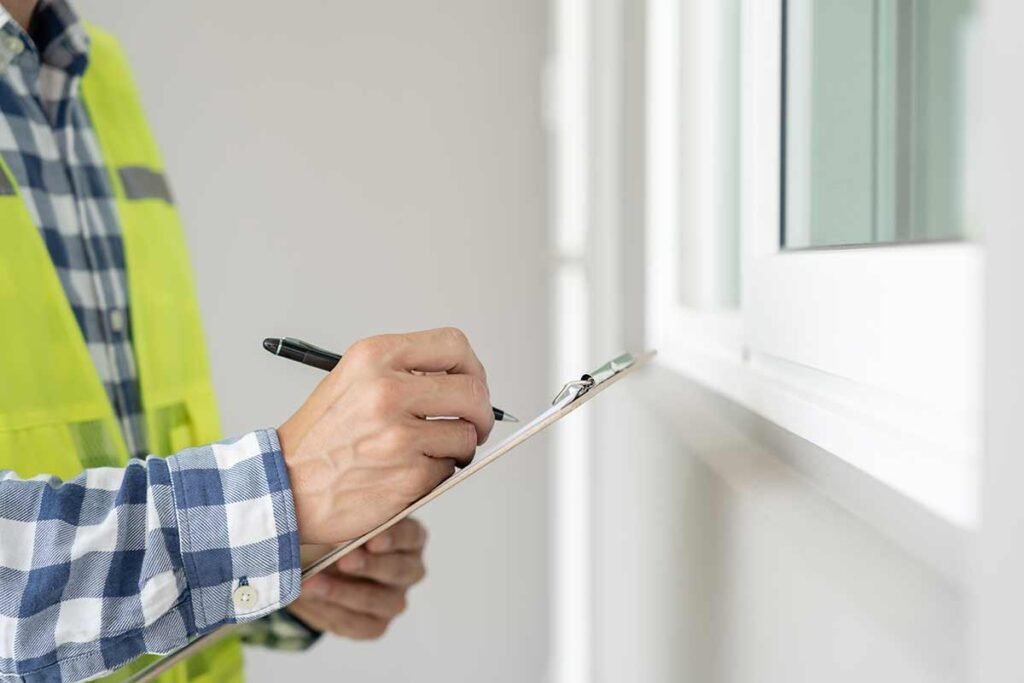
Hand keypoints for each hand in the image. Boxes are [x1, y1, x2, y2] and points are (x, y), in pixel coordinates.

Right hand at [278, 328, 493, 544]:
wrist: (283, 486)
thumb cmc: (321, 437)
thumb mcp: (353, 379)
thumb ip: (405, 371)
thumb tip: (463, 379)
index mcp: (374, 357)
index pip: (453, 345)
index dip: (472, 368)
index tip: (471, 385)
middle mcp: (386, 391)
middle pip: (472, 391)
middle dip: (480, 413)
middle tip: (472, 426)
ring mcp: (399, 436)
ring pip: (465, 435)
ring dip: (455, 448)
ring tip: (426, 452)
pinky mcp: (407, 476)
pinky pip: (448, 470)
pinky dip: (436, 474)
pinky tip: (405, 472)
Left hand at [288, 519, 428, 639]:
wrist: (319, 566)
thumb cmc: (339, 534)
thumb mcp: (344, 521)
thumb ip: (345, 521)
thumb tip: (331, 520)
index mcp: (410, 537)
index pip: (410, 535)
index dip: (393, 538)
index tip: (372, 539)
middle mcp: (409, 569)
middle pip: (398, 570)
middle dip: (369, 566)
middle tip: (344, 560)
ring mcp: (395, 599)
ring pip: (379, 602)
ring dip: (344, 593)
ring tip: (312, 583)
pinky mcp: (376, 624)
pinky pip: (358, 624)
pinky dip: (331, 612)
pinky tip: (309, 599)